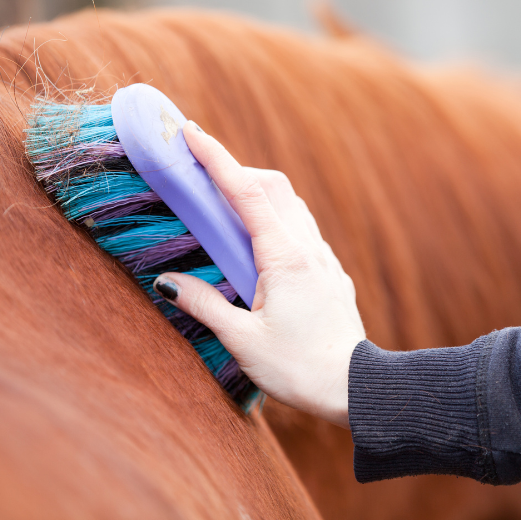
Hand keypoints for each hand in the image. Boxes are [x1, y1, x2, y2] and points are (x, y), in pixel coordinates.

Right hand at [152, 122, 365, 427]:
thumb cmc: (298, 368)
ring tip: (223, 201)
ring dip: (257, 193)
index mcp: (285, 258)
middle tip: (200, 167)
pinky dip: (275, 218)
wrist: (354, 388)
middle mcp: (309, 249)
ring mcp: (324, 259)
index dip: (218, 158)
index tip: (191, 131)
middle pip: (273, 188)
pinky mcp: (330, 273)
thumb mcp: (242, 340)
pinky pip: (302, 229)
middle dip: (235, 169)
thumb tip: (166, 282)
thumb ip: (204, 304)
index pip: (247, 193)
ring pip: (291, 206)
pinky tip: (258, 240)